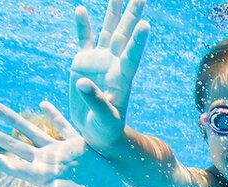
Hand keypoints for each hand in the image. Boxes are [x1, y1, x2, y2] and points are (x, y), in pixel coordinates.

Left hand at [0, 101, 123, 186]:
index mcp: (39, 176)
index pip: (6, 163)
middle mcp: (46, 162)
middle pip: (12, 144)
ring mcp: (62, 152)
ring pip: (32, 132)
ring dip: (13, 119)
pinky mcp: (79, 146)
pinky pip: (64, 127)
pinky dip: (54, 115)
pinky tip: (42, 103)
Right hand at [69, 0, 149, 150]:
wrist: (98, 132)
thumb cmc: (107, 129)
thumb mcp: (105, 118)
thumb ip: (95, 100)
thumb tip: (82, 82)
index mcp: (122, 78)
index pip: (132, 56)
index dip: (138, 41)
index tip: (146, 25)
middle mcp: (113, 64)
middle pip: (124, 35)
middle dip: (131, 15)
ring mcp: (99, 61)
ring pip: (108, 32)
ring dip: (112, 13)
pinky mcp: (83, 63)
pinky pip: (84, 40)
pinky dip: (82, 26)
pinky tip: (81, 9)